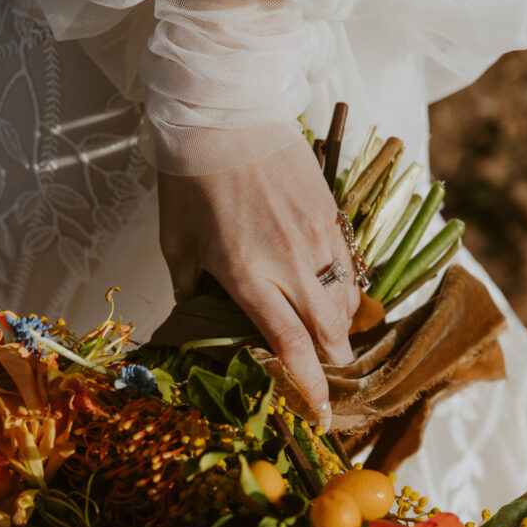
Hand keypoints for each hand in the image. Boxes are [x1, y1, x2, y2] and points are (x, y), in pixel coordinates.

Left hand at [157, 136, 360, 427]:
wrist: (223, 110)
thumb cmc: (188, 177)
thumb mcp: (176, 241)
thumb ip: (192, 288)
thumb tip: (201, 317)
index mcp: (248, 276)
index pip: (291, 348)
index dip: (310, 389)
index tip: (323, 417)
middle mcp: (291, 263)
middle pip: (330, 333)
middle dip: (332, 365)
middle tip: (324, 377)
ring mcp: (317, 237)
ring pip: (346, 303)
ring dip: (339, 329)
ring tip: (326, 338)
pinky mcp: (331, 213)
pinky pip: (350, 267)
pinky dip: (345, 291)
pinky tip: (331, 294)